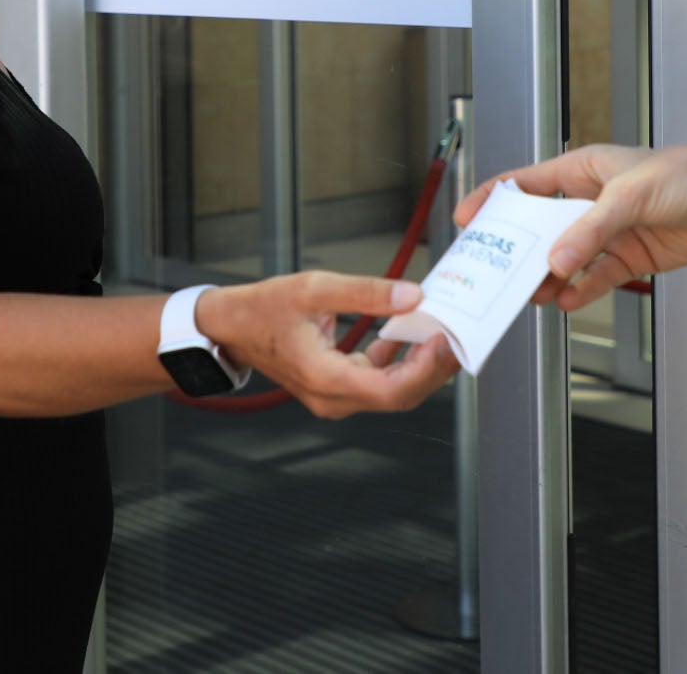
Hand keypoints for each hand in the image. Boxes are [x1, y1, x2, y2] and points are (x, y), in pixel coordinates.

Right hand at [196, 273, 459, 418]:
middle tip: (455, 337)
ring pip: (391, 393)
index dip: (424, 370)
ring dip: (419, 367)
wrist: (231, 327)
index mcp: (324, 377)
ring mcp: (334, 397)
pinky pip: (377, 382)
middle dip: (431, 370)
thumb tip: (413, 295)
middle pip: (398, 397)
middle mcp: (331, 398)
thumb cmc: (263, 309)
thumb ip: (366, 293)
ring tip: (440, 333)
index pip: (390, 390)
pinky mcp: (336, 388)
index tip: (443, 340)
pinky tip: (409, 335)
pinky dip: (398, 362)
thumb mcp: (314, 288)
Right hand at [454, 142, 686, 311]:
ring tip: (528, 294)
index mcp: (581, 171)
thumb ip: (591, 230)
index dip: (493, 200)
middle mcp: (590, 202)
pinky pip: (595, 278)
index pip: (524, 184)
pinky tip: (565, 299)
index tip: (467, 220)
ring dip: (547, 277)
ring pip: (565, 259)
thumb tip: (557, 261)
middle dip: (518, 251)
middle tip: (494, 272)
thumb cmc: (686, 173)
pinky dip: (579, 291)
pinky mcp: (629, 258)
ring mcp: (608, 233)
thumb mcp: (629, 195)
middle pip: (540, 229)